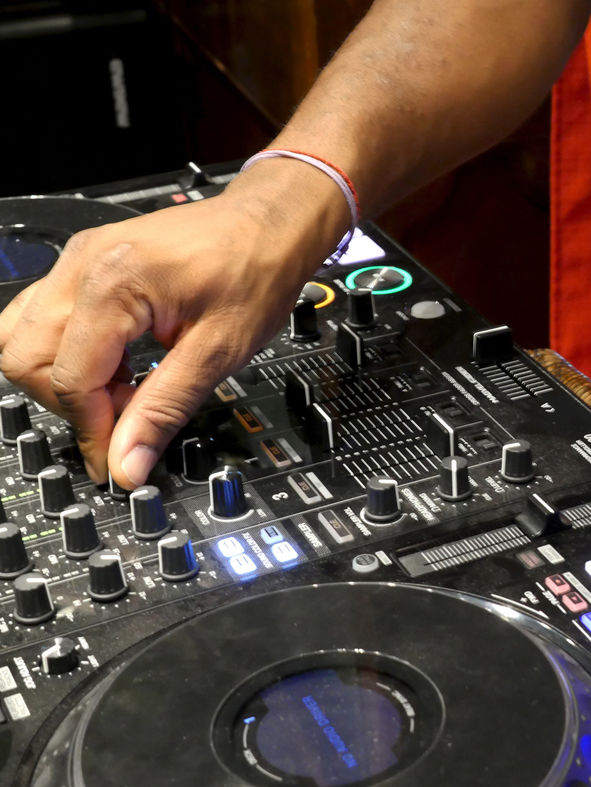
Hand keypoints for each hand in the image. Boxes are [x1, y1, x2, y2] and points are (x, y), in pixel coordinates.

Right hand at [0, 162, 345, 488]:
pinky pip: (47, 317)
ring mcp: (78, 260)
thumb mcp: (220, 350)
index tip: (118, 460)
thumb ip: (166, 409)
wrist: (272, 224)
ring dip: (63, 377)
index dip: (93, 430)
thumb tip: (128, 464)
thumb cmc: (257, 270)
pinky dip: (72, 352)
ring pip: (23, 336)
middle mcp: (82, 265)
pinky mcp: (86, 263)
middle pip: (25, 358)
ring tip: (125, 388)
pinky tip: (120, 364)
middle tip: (126, 418)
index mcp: (112, 283)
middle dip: (70, 403)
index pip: (68, 379)